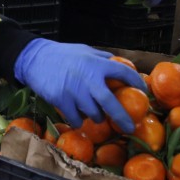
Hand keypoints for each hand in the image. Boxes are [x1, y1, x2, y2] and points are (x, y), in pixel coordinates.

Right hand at [13, 39, 147, 131]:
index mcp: (97, 64)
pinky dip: (79, 121)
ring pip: (93, 114)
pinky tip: (78, 117)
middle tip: (129, 128)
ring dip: (96, 117)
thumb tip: (120, 64)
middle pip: (110, 103)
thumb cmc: (62, 55)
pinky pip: (76, 119)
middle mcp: (88, 78)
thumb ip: (102, 58)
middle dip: (122, 118)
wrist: (35, 59)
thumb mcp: (85, 50)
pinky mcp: (61, 100)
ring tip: (94, 114)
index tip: (143, 91)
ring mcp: (74, 91)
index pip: (123, 73)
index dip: (136, 82)